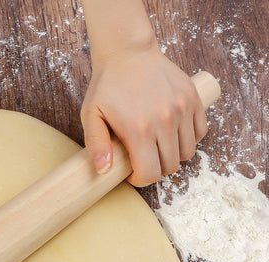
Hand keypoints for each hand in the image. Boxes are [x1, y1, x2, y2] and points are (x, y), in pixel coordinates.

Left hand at [80, 44, 207, 185]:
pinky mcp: (193, 98)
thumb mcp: (91, 115)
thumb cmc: (107, 86)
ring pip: (187, 153)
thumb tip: (103, 171)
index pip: (150, 174)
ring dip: (172, 156)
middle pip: (170, 166)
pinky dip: (188, 140)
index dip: (140, 179)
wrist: (128, 52)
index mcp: (139, 129)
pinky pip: (200, 132)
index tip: (132, 172)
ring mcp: (182, 108)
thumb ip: (96, 145)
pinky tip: (172, 135)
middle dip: (155, 169)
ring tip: (156, 147)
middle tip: (142, 159)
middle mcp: (165, 120)